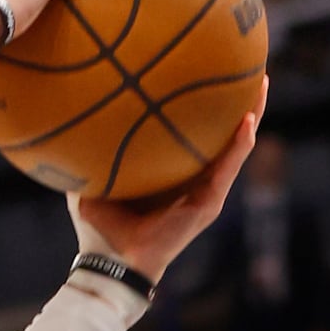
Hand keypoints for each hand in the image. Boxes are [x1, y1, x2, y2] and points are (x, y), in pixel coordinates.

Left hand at [71, 78, 266, 282]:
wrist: (113, 261)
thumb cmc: (101, 228)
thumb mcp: (92, 182)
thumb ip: (87, 156)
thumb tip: (68, 122)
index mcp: (173, 174)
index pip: (195, 135)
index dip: (206, 108)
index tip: (211, 74)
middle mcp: (194, 180)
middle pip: (224, 134)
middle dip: (239, 102)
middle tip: (250, 69)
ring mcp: (206, 191)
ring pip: (237, 146)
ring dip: (252, 115)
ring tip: (261, 84)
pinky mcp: (209, 203)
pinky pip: (228, 167)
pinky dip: (239, 144)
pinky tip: (247, 120)